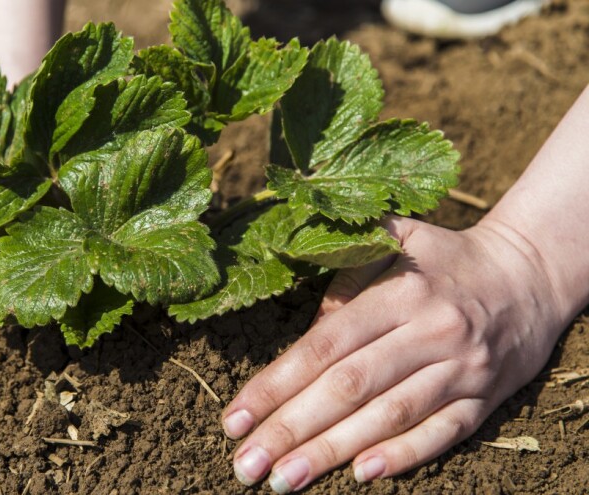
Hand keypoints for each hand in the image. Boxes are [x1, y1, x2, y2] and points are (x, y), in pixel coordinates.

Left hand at [222, 216, 568, 492]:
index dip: (276, 384)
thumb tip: (303, 330)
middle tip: (247, 463)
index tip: (235, 417)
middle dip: (291, 429)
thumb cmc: (443, 259)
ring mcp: (460, 369)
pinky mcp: (483, 398)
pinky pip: (443, 432)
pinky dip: (404, 455)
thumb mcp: (395, 239)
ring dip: (332, 452)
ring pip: (389, 416)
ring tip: (285, 479)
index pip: (325, 346)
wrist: (528, 277)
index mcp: (400, 292)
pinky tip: (360, 474)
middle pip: (350, 388)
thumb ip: (344, 269)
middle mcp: (430, 332)